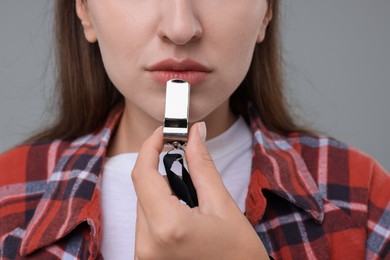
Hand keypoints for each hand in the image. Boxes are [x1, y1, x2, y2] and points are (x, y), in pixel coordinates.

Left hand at [132, 123, 268, 259]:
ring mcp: (144, 255)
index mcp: (166, 226)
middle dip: (159, 168)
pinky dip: (160, 208)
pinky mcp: (147, 259)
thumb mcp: (222, 204)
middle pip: (142, 189)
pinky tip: (183, 211)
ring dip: (161, 190)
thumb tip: (194, 134)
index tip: (162, 133)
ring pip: (143, 206)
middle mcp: (146, 244)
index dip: (150, 146)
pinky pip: (146, 223)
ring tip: (190, 195)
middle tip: (182, 156)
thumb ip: (202, 165)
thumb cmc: (240, 254)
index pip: (142, 173)